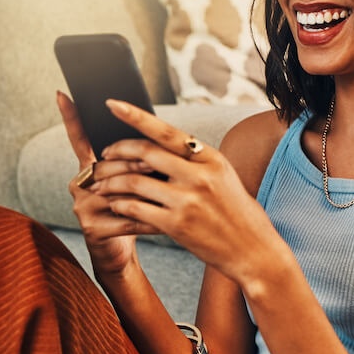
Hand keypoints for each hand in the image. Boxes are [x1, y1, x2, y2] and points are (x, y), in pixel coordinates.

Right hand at [57, 91, 153, 278]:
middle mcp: (80, 183)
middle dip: (139, 163)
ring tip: (170, 192)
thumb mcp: (136, 182)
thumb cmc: (135, 210)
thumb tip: (159, 135)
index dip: (70, 117)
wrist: (122, 254)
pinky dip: (150, 218)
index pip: (79, 138)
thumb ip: (139, 160)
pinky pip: (128, 216)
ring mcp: (82, 205)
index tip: (62, 93)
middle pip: (110, 164)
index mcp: (90, 168)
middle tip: (164, 167)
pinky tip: (167, 222)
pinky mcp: (93, 227)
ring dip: (146, 190)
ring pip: (118, 189)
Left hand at [88, 99, 289, 283]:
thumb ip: (195, 161)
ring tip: (101, 185)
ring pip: (133, 182)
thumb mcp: (223, 177)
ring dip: (110, 182)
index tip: (113, 104)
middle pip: (145, 153)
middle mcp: (199, 176)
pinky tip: (115, 205)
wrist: (252, 250)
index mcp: (211, 158)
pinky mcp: (176, 225)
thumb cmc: (237, 212)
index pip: (166, 131)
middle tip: (103, 155)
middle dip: (116, 151)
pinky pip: (135, 208)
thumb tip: (160, 145)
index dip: (136, 116)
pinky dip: (119, 205)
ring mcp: (187, 201)